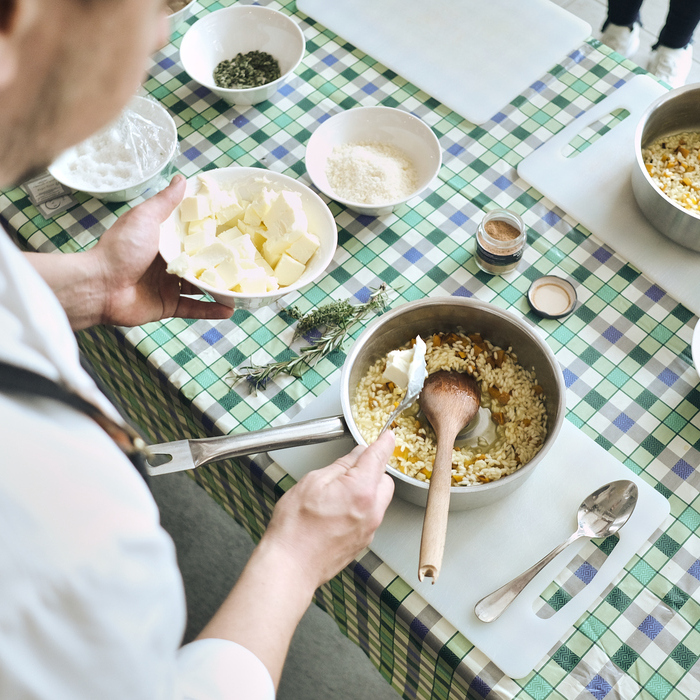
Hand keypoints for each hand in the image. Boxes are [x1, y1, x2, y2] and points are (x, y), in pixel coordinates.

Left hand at [88, 174, 231, 326]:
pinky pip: (194, 308)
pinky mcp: (168, 306)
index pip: (190, 236)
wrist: (100, 286)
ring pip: (200, 286)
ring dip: (219, 286)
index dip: (208, 233)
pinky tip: (230, 308)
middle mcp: (165, 263)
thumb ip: (165, 202)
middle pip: (198, 262)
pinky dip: (211, 310)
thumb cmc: (119, 249)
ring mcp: (167, 286)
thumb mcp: (144, 218)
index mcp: (160, 241)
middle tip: (244, 258)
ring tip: (242, 284)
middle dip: (218, 261)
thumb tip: (181, 179)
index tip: (231, 228)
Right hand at [263, 430, 395, 591]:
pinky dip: (360, 507)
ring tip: (336, 493)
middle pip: (384, 479)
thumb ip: (340, 466)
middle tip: (348, 468)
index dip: (384, 443)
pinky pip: (369, 516)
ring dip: (366, 490)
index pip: (378, 457)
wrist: (291, 567)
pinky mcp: (363, 542)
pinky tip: (336, 511)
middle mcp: (372, 511)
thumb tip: (356, 455)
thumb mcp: (313, 482)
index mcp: (361, 490)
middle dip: (372, 470)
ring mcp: (369, 529)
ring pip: (378, 499)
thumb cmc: (295, 528)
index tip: (388, 436)